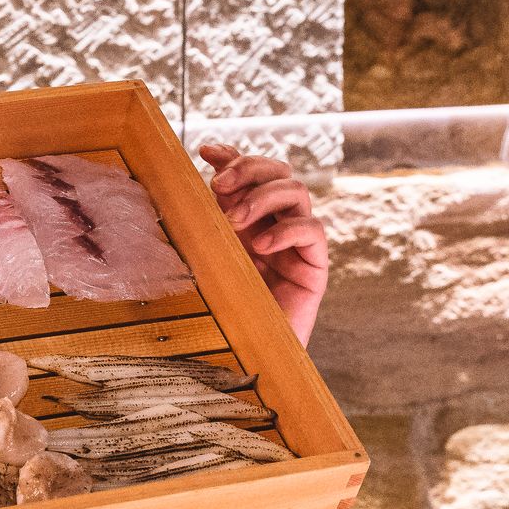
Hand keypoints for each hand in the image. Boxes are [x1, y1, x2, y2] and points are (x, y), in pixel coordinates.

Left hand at [200, 143, 328, 345]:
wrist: (246, 355)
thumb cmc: (221, 308)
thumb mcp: (207, 255)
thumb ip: (205, 220)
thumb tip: (194, 180)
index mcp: (249, 218)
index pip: (251, 173)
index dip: (234, 157)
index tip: (207, 152)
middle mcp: (276, 223)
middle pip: (279, 171)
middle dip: (249, 169)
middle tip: (218, 186)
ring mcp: (298, 242)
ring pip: (297, 191)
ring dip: (263, 196)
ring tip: (235, 220)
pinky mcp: (315, 265)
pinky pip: (312, 230)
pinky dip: (286, 229)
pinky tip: (262, 244)